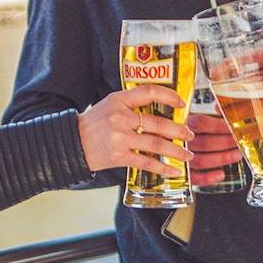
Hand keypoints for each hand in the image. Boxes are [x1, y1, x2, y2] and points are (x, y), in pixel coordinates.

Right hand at [78, 86, 193, 173]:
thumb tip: (162, 109)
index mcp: (119, 100)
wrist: (71, 143)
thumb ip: (132, 104)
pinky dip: (163, 167)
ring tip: (188, 155)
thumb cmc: (94, 123)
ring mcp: (120, 137)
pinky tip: (174, 170)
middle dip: (180, 131)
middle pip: (158, 123)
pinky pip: (147, 162)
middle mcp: (120, 117)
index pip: (149, 92)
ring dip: (176, 151)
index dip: (169, 96)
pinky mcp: (119, 156)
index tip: (182, 104)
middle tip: (190, 135)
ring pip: (156, 144)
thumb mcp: (110, 104)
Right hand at [185, 113, 243, 185]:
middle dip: (226, 142)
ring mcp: (180, 158)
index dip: (219, 125)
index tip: (232, 126)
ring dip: (222, 158)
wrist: (162, 140)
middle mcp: (179, 142)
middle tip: (239, 141)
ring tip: (236, 154)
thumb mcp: (191, 115)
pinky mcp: (182, 173)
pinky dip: (208, 178)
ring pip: (202, 160)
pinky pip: (195, 178)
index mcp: (181, 125)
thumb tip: (221, 107)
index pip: (201, 123)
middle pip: (205, 143)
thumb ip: (208, 113)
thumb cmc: (181, 128)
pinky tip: (221, 174)